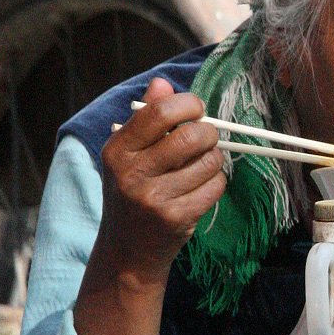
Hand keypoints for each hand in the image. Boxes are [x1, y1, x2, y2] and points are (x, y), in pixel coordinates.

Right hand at [97, 77, 225, 284]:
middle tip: (205, 139)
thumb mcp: (128, 154)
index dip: (188, 104)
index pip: (160, 113)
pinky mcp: (176, 219)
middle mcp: (131, 173)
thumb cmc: (132, 192)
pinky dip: (216, 183)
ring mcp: (153, 199)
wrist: (127, 251)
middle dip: (208, 133)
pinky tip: (201, 187)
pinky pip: (215, 186)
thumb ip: (146, 117)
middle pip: (192, 136)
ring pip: (209, 161)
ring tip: (200, 166)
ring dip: (213, 160)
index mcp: (117, 150)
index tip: (196, 110)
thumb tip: (163, 83)